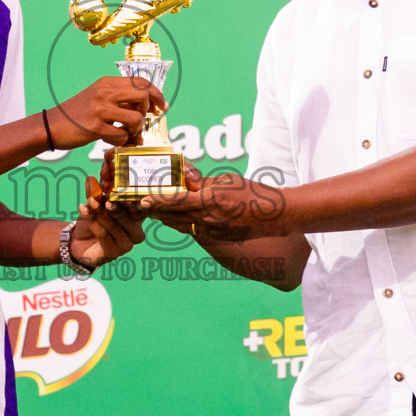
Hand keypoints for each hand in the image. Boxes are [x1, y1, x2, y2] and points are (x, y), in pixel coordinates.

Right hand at [48, 76, 165, 148]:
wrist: (50, 125)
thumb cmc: (77, 115)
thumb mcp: (97, 97)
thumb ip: (119, 100)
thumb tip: (145, 110)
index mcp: (107, 83)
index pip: (141, 82)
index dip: (156, 95)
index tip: (162, 107)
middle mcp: (105, 92)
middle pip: (143, 96)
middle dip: (147, 111)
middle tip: (140, 122)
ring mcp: (100, 109)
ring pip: (136, 118)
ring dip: (134, 130)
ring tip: (123, 133)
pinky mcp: (95, 127)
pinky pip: (121, 136)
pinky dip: (120, 141)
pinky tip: (109, 139)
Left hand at [69, 176, 145, 267]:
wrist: (79, 241)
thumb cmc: (92, 219)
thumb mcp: (94, 202)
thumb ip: (95, 192)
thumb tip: (91, 180)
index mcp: (136, 214)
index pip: (141, 206)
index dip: (137, 200)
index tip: (129, 196)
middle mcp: (137, 229)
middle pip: (130, 216)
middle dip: (116, 207)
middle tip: (107, 202)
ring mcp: (129, 242)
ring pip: (115, 225)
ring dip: (100, 215)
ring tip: (91, 206)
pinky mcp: (117, 251)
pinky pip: (105, 235)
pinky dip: (94, 225)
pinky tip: (88, 218)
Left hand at [138, 164, 288, 241]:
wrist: (273, 217)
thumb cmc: (252, 193)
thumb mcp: (227, 180)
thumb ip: (202, 181)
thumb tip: (184, 176)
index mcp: (210, 201)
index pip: (177, 201)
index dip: (158, 201)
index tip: (143, 200)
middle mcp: (208, 220)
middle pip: (172, 216)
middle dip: (156, 211)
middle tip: (142, 204)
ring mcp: (211, 232)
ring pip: (179, 225)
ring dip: (166, 218)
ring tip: (154, 210)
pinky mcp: (215, 238)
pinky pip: (191, 230)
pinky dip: (181, 223)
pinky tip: (175, 217)